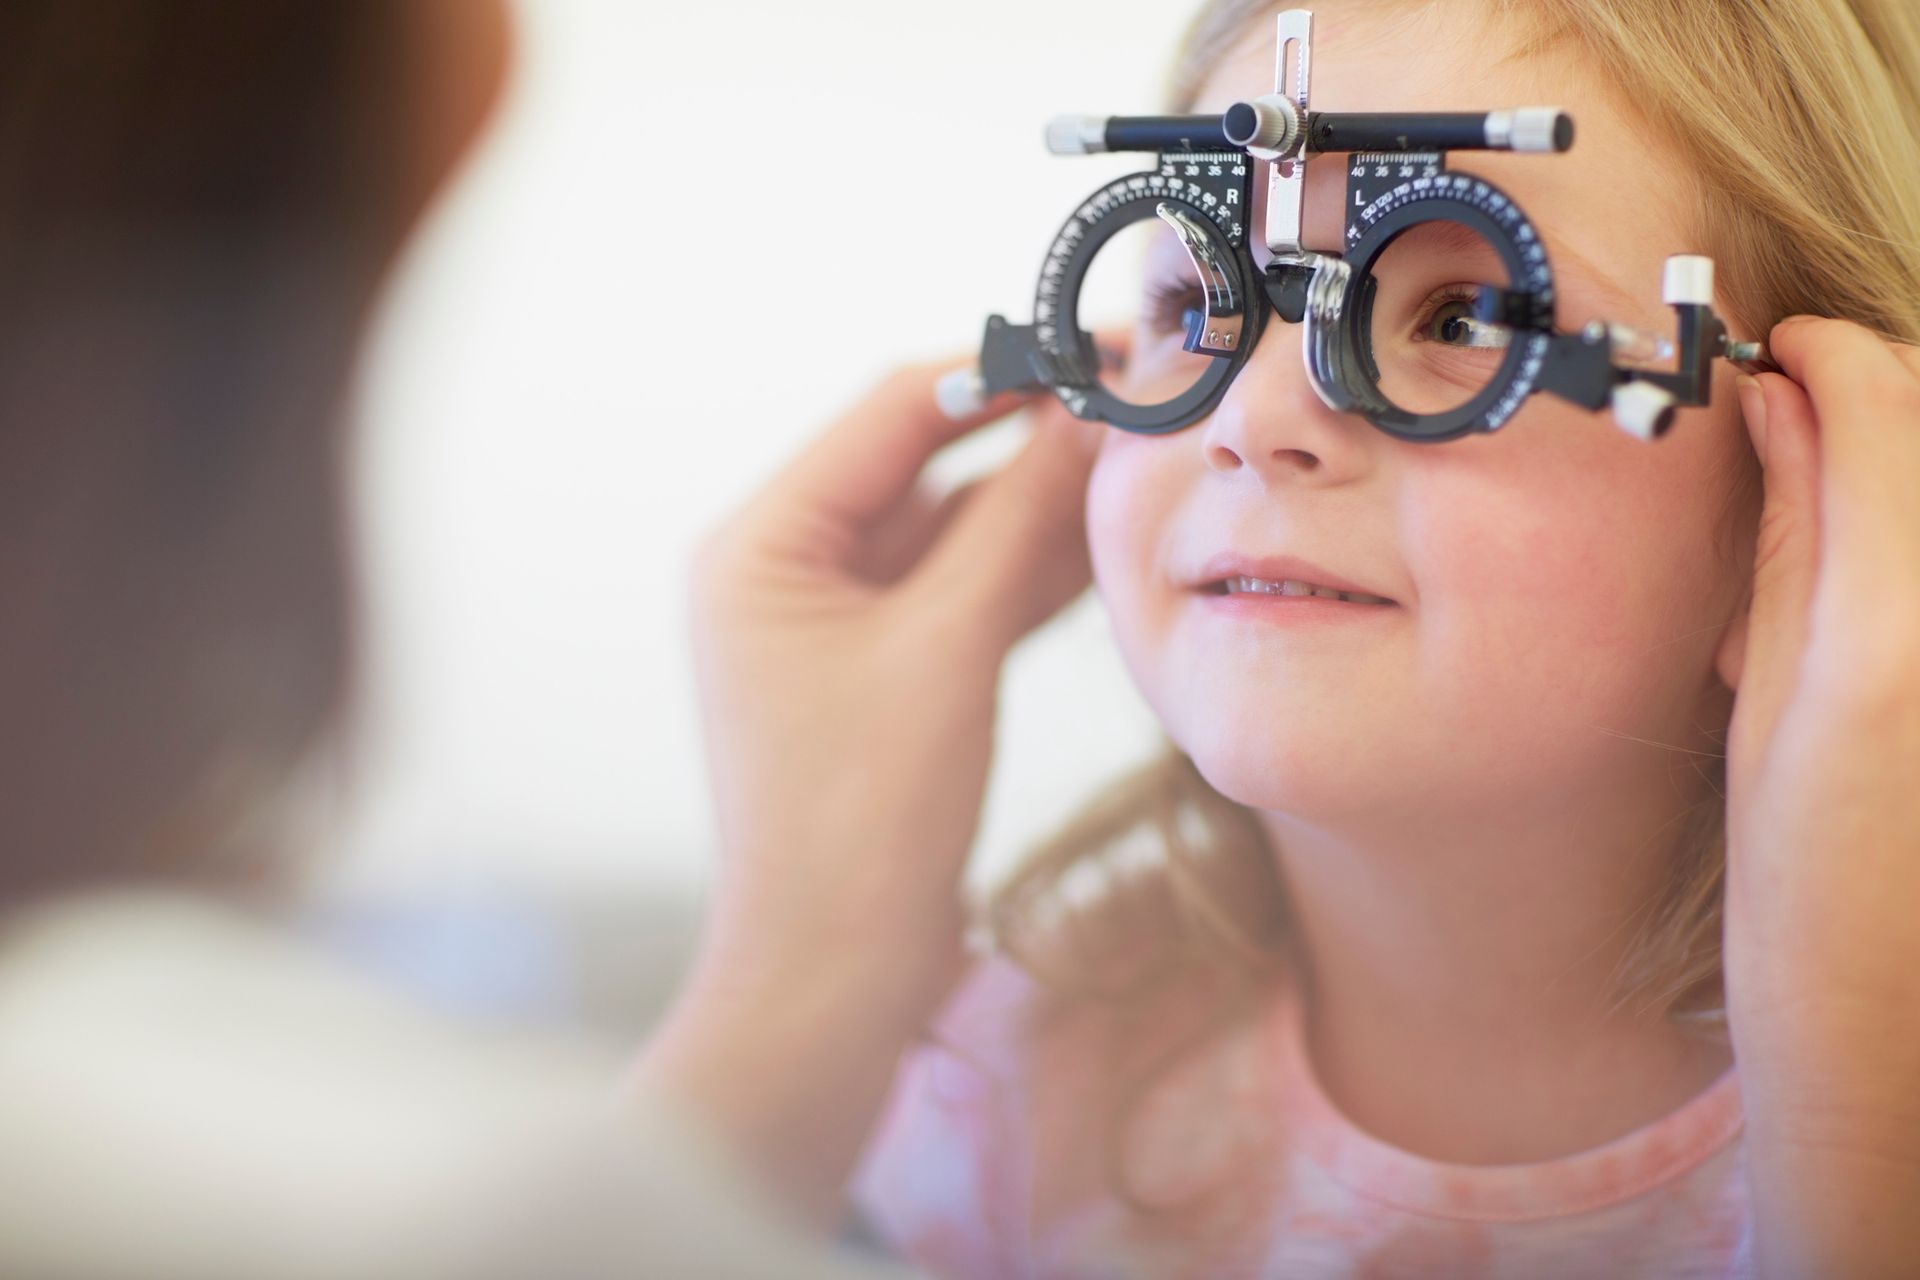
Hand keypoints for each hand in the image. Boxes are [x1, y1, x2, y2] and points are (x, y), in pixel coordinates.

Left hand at [637, 350, 1107, 1225]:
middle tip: (1139, 404)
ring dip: (1038, 508)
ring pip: (951, 532)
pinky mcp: (880, 675)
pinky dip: (1025, 576)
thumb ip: (1014, 525)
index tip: (1102, 346)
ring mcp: (833, 624)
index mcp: (761, 543)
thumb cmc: (861, 822)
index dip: (1001, 372)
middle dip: (1030, 439)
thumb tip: (1086, 417)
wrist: (831, 981)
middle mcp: (785, 568)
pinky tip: (1107, 550)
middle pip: (923, 464)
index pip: (891, 411)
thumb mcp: (946, 652)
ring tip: (1141, 468)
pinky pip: (959, 596)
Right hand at [1719, 316, 1919, 1275]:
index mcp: (1891, 622)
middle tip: (1793, 422)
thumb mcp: (1765, 712)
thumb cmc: (1802, 906)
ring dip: (1901, 471)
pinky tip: (1869, 603)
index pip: (1882, 405)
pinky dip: (1905, 555)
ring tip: (1829, 516)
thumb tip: (1777, 414)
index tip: (1777, 349)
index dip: (1829, 354)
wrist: (1900, 1047)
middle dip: (1878, 397)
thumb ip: (1788, 547)